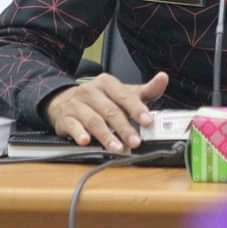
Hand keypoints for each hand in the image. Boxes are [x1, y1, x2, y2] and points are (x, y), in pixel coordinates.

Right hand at [44, 72, 168, 152]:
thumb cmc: (98, 99)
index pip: (124, 95)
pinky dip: (79, 133)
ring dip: (106, 135)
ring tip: (118, 148)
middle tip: (136, 142)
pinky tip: (86, 141)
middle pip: (110, 110)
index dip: (137, 109)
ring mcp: (76, 104)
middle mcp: (91, 91)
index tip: (148, 121)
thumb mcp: (120, 93)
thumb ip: (144, 91)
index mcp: (107, 83)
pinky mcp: (65, 118)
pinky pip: (72, 126)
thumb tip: (163, 79)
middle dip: (124, 128)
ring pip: (93, 120)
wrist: (63, 99)